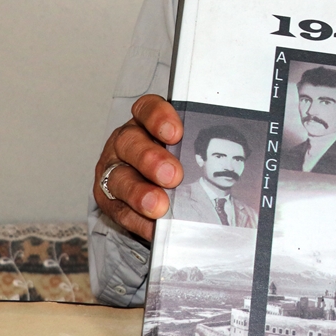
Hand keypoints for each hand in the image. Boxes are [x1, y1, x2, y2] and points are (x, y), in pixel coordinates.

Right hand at [92, 94, 183, 241]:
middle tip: (173, 176)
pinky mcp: (107, 198)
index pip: (146, 109)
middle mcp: (125, 142)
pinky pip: (120, 209)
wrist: (151, 185)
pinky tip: (153, 226)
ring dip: (140, 193)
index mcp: (144, 121)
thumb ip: (191, 149)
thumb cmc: (170, 159)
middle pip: (130, 143)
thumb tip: (228, 159)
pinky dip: (138, 220)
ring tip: (159, 206)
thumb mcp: (180, 147)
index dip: (158, 118)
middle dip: (151, 159)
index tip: (175, 133)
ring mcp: (112, 169)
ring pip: (119, 178)